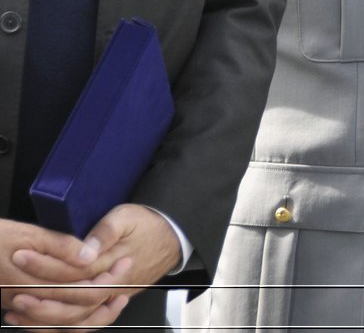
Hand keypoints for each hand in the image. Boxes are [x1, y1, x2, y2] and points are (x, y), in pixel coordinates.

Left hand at [2, 206, 174, 330]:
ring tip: (18, 310)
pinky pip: (82, 324)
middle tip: (15, 290)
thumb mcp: (127, 217)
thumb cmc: (148, 225)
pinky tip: (37, 321)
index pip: (75, 272)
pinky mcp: (107, 302)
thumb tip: (85, 250)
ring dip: (45, 318)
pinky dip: (59, 326)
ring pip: (76, 320)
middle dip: (40, 299)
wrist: (172, 237)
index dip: (45, 266)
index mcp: (114, 264)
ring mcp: (111, 298)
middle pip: (72, 302)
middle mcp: (112, 287)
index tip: (22, 256)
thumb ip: (105, 232)